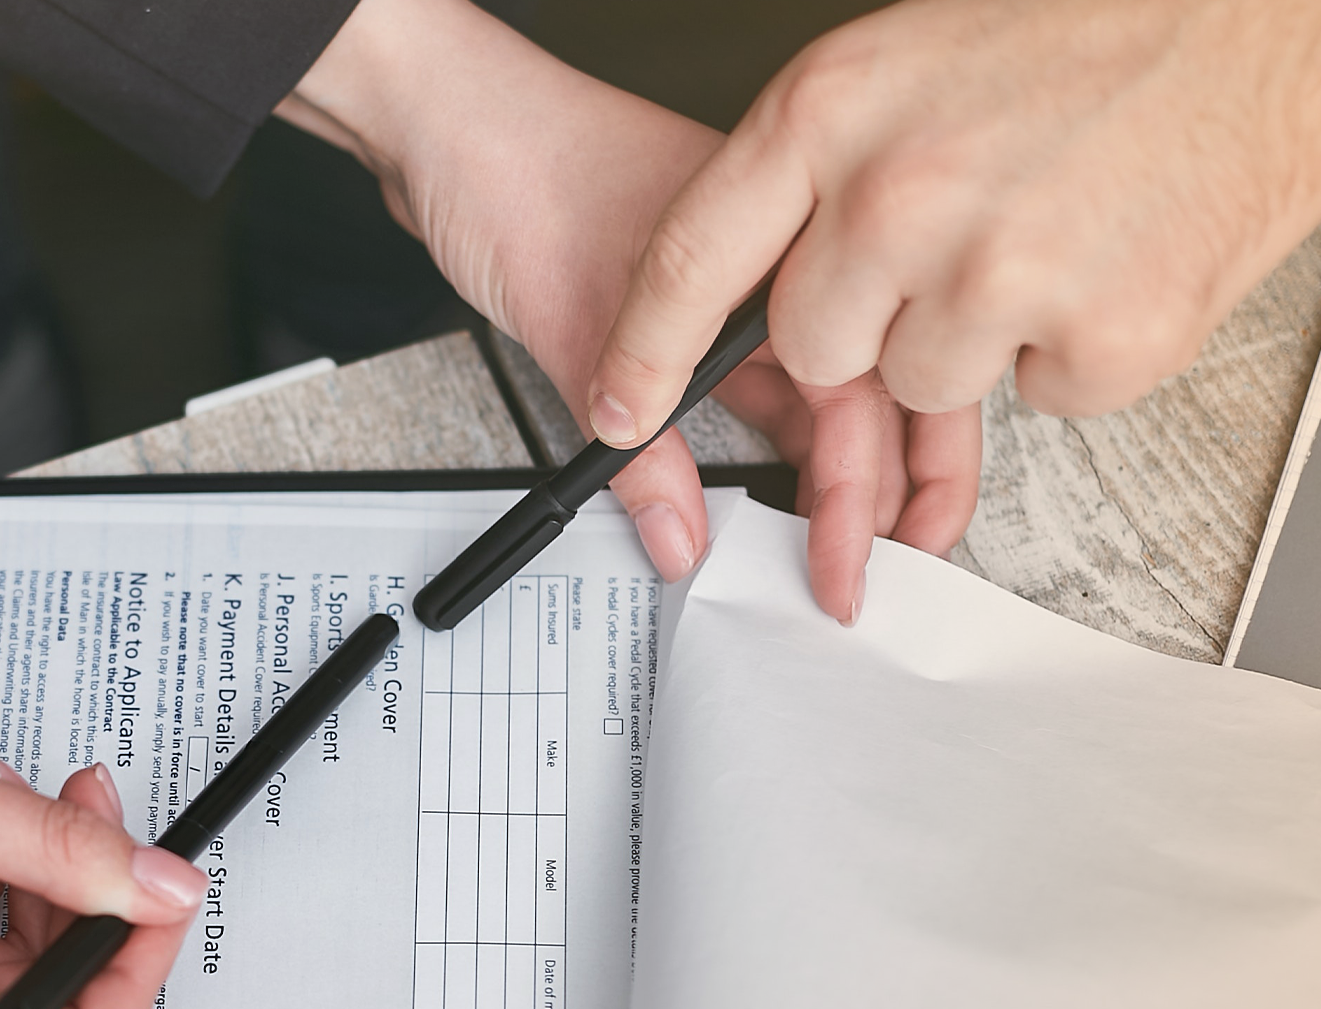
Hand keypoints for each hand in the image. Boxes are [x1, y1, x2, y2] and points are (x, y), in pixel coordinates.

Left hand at [276, 0, 978, 618]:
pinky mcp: (681, 313)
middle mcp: (771, 270)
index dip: (866, 489)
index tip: (854, 561)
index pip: (861, 384)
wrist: (444, 123)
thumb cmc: (520, 167)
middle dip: (875, 491)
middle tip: (870, 573)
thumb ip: (637, 453)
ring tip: (829, 549)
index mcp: (785, 249)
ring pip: (805, 395)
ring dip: (820, 472)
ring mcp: (730, 292)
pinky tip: (758, 492)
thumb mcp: (580, 330)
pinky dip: (756, 445)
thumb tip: (680, 536)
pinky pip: (741, 391)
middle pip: (857, 394)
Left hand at [587, 0, 1320, 617]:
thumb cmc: (1117, 20)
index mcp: (835, 110)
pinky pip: (1040, 398)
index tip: (617, 408)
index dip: (642, 350)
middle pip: (815, 345)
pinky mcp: (1096, 342)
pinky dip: (1076, 348)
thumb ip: (831, 164)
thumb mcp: (920, 57)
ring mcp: (999, 278)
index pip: (687, 260)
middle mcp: (900, 198)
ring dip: (980, 335)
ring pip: (924, 384)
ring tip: (1057, 227)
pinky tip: (1116, 258)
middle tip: (959, 241)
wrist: (1300, 21)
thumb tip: (772, 269)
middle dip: (869, 319)